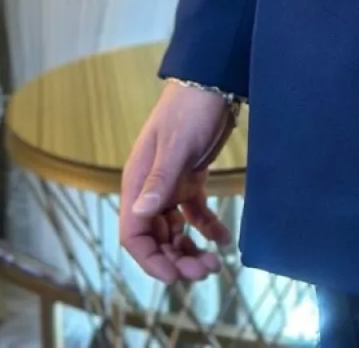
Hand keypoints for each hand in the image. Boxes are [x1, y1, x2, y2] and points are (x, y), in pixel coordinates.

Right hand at [119, 82, 235, 281]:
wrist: (211, 81)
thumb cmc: (189, 109)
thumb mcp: (176, 145)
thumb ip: (159, 179)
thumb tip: (140, 212)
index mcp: (138, 183)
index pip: (134, 235)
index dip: (150, 260)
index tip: (174, 276)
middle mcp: (150, 188)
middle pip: (156, 239)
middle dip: (177, 259)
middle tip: (206, 270)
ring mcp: (170, 184)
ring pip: (174, 230)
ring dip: (190, 249)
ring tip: (215, 262)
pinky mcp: (190, 178)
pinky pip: (195, 212)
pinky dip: (208, 228)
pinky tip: (224, 239)